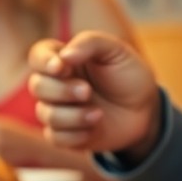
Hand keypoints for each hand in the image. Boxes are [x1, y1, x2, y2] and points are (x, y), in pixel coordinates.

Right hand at [27, 32, 161, 156]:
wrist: (145, 110)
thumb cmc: (128, 75)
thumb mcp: (116, 50)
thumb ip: (90, 43)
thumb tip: (63, 56)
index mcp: (63, 60)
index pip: (37, 56)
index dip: (43, 62)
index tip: (62, 67)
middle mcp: (54, 84)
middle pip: (36, 86)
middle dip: (61, 91)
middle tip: (87, 91)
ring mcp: (57, 110)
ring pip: (45, 114)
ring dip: (71, 115)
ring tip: (98, 114)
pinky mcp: (63, 134)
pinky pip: (55, 137)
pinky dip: (75, 134)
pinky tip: (94, 128)